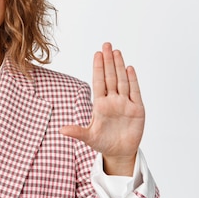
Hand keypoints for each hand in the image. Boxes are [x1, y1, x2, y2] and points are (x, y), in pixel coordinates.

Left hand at [60, 42, 144, 175]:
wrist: (120, 152)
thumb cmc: (103, 142)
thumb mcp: (88, 137)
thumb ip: (77, 132)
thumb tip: (61, 130)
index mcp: (100, 105)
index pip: (98, 82)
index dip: (98, 68)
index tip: (97, 54)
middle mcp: (113, 100)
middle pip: (110, 77)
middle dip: (108, 61)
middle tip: (106, 45)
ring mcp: (125, 103)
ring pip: (122, 81)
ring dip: (120, 66)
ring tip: (117, 52)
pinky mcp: (137, 109)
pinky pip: (135, 92)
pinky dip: (133, 80)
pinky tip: (129, 68)